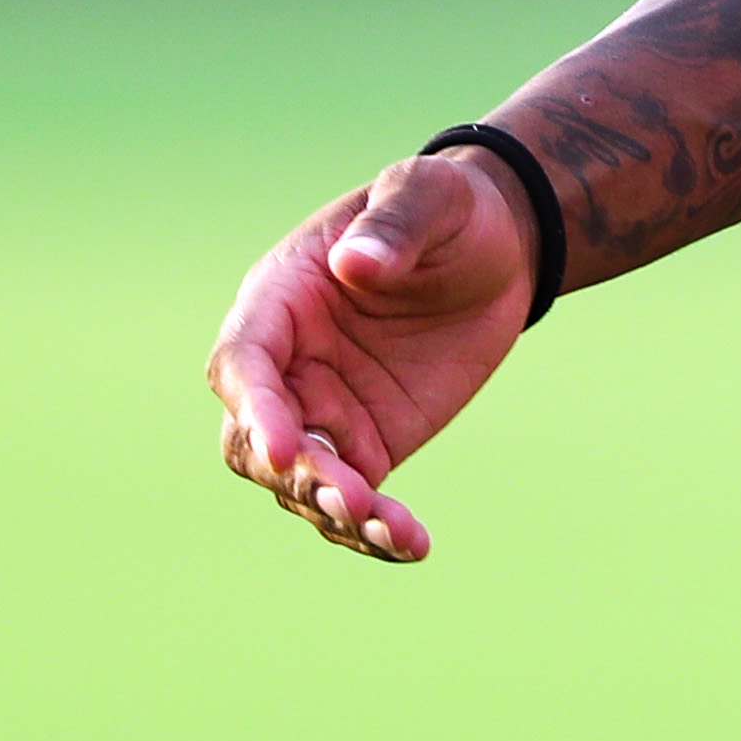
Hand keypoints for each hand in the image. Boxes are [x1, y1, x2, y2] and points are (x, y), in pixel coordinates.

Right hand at [205, 149, 535, 563]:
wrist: (497, 245)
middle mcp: (286, 367)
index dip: (255, 409)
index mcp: (278, 302)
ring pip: (298, 482)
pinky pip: (354, 499)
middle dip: (294, 473)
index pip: (243, 365)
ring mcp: (322, 413)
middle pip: (255, 438)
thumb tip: (357, 263)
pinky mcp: (368, 444)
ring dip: (333, 511)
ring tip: (390, 530)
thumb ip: (393, 226)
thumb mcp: (427, 195)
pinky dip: (373, 529)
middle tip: (351, 496)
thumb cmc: (445, 209)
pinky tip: (410, 546)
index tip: (282, 448)